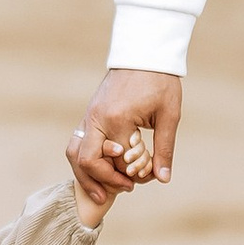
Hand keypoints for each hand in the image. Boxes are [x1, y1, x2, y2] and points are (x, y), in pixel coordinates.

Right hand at [71, 69, 180, 202]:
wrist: (143, 52)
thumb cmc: (159, 80)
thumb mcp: (169, 114)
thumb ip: (164, 148)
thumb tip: (163, 178)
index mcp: (117, 118)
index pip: (119, 160)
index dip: (133, 174)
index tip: (149, 177)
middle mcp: (96, 118)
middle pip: (86, 161)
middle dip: (105, 181)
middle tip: (126, 189)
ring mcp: (88, 116)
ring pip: (74, 154)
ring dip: (87, 176)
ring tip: (104, 192)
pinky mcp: (88, 114)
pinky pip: (78, 143)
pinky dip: (86, 161)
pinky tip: (101, 171)